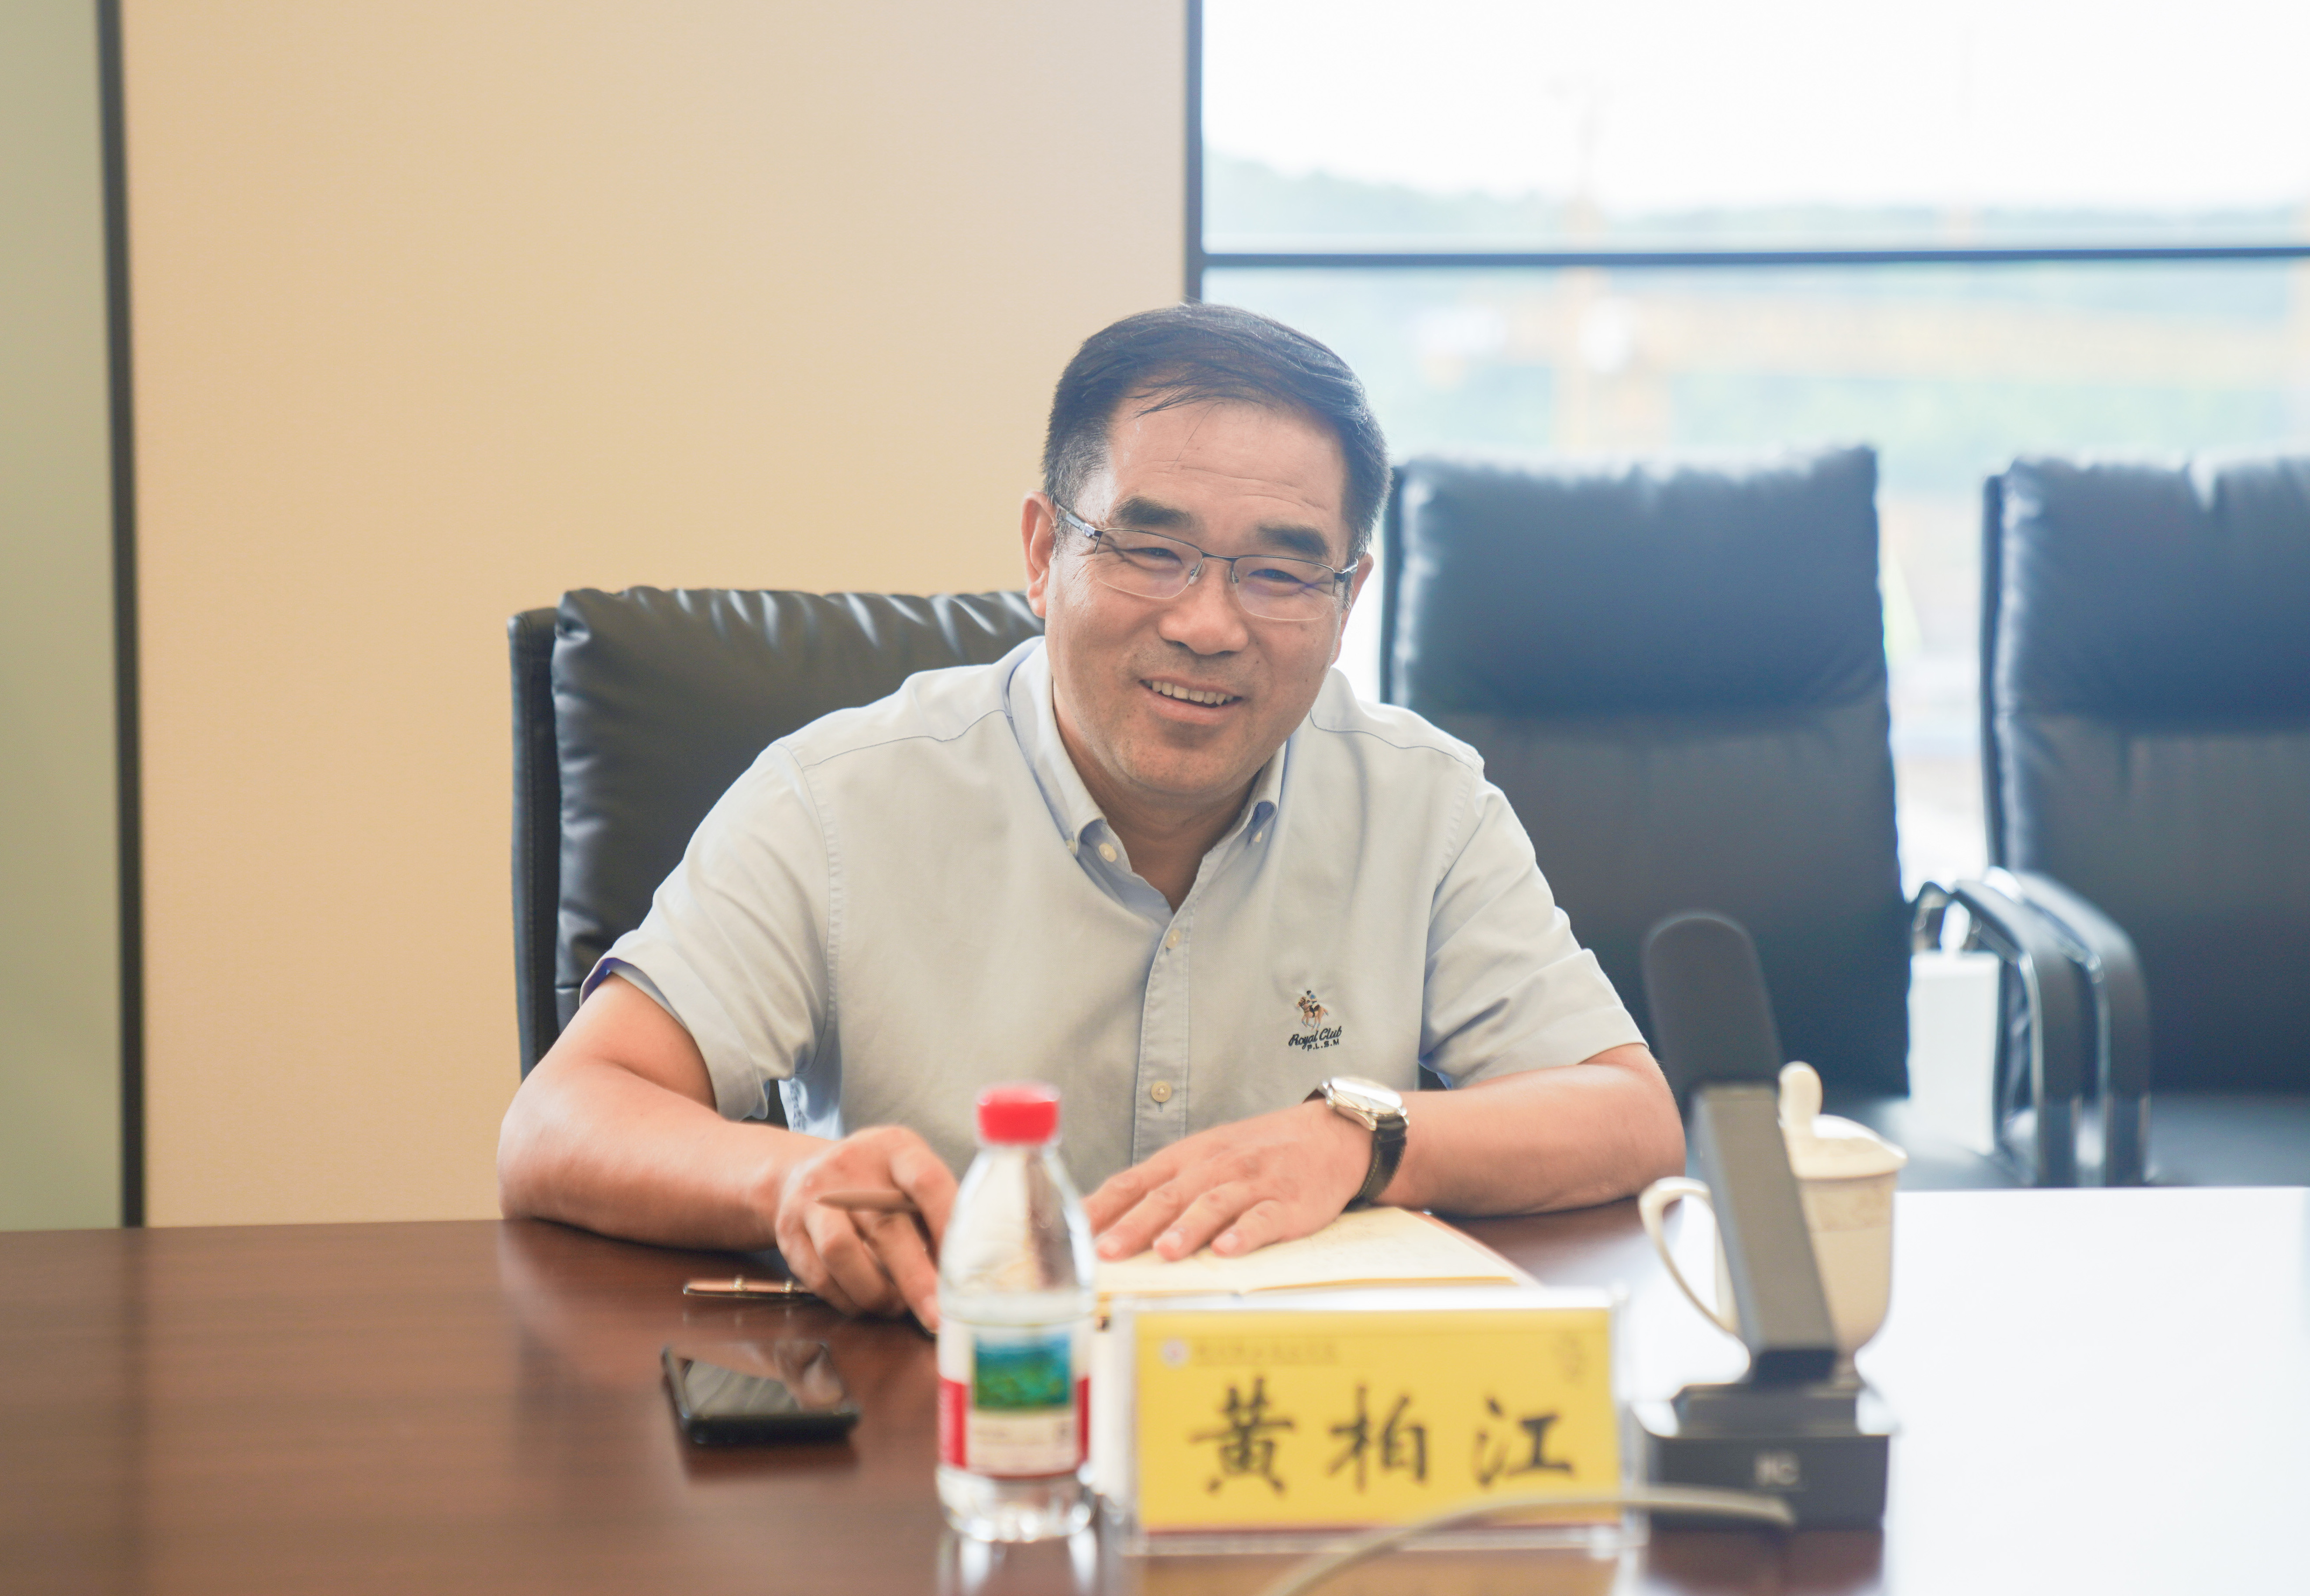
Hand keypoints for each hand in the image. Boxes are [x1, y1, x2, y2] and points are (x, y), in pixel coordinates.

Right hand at [770, 1125, 956, 1327]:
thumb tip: (967, 1271)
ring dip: (876, 1292)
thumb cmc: (874, 1183)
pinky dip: (848, 1299)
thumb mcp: (906, 1176)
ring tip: (897, 1307)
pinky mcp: (790, 1231)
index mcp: (894, 1148)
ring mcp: (814, 1197)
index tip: (965, 1269)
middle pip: (886, 1226)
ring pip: (842, 1252)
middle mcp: (851, 1166)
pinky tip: (867, 1303)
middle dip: (917, 1280)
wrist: (797, 1174)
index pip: (926, 1182)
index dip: (948, 1226)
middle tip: (938, 1317)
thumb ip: (935, 1211)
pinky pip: (819, 1276)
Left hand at [1085, 1101, 1369, 1262]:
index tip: (1072, 1231)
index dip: (1102, 1207)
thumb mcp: (1204, 1159)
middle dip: (1134, 1225)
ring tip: (1165, 1251)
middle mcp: (1214, 1167)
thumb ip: (1161, 1188)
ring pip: (1212, 1204)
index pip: (1134, 1181)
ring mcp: (1251, 1183)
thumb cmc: (1256, 1154)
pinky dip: (1246, 1233)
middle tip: (1107, 1252)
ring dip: (1187, 1228)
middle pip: (1167, 1196)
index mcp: (1186, 1159)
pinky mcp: (1287, 1202)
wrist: (1326, 1136)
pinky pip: (1264, 1217)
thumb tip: (1106, 1222)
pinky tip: (1229, 1250)